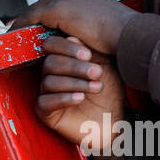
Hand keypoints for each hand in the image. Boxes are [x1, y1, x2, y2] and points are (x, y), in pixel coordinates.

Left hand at [9, 0, 136, 55]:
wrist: (129, 35)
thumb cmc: (120, 35)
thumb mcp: (99, 25)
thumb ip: (82, 25)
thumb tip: (69, 34)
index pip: (51, 3)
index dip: (38, 17)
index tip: (29, 28)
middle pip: (39, 6)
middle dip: (27, 20)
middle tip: (14, 33)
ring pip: (33, 12)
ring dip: (22, 25)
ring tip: (12, 37)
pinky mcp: (56, 9)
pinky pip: (31, 19)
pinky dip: (21, 29)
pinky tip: (14, 39)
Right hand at [35, 36, 124, 153]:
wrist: (115, 120)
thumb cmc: (109, 92)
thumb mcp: (104, 66)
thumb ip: (90, 51)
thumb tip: (72, 38)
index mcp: (61, 59)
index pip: (51, 45)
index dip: (67, 48)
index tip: (88, 54)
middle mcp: (50, 74)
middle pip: (50, 63)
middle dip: (75, 67)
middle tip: (97, 73)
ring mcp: (46, 93)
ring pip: (49, 82)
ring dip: (75, 83)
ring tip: (96, 88)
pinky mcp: (45, 113)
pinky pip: (45, 102)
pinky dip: (64, 98)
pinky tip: (80, 98)